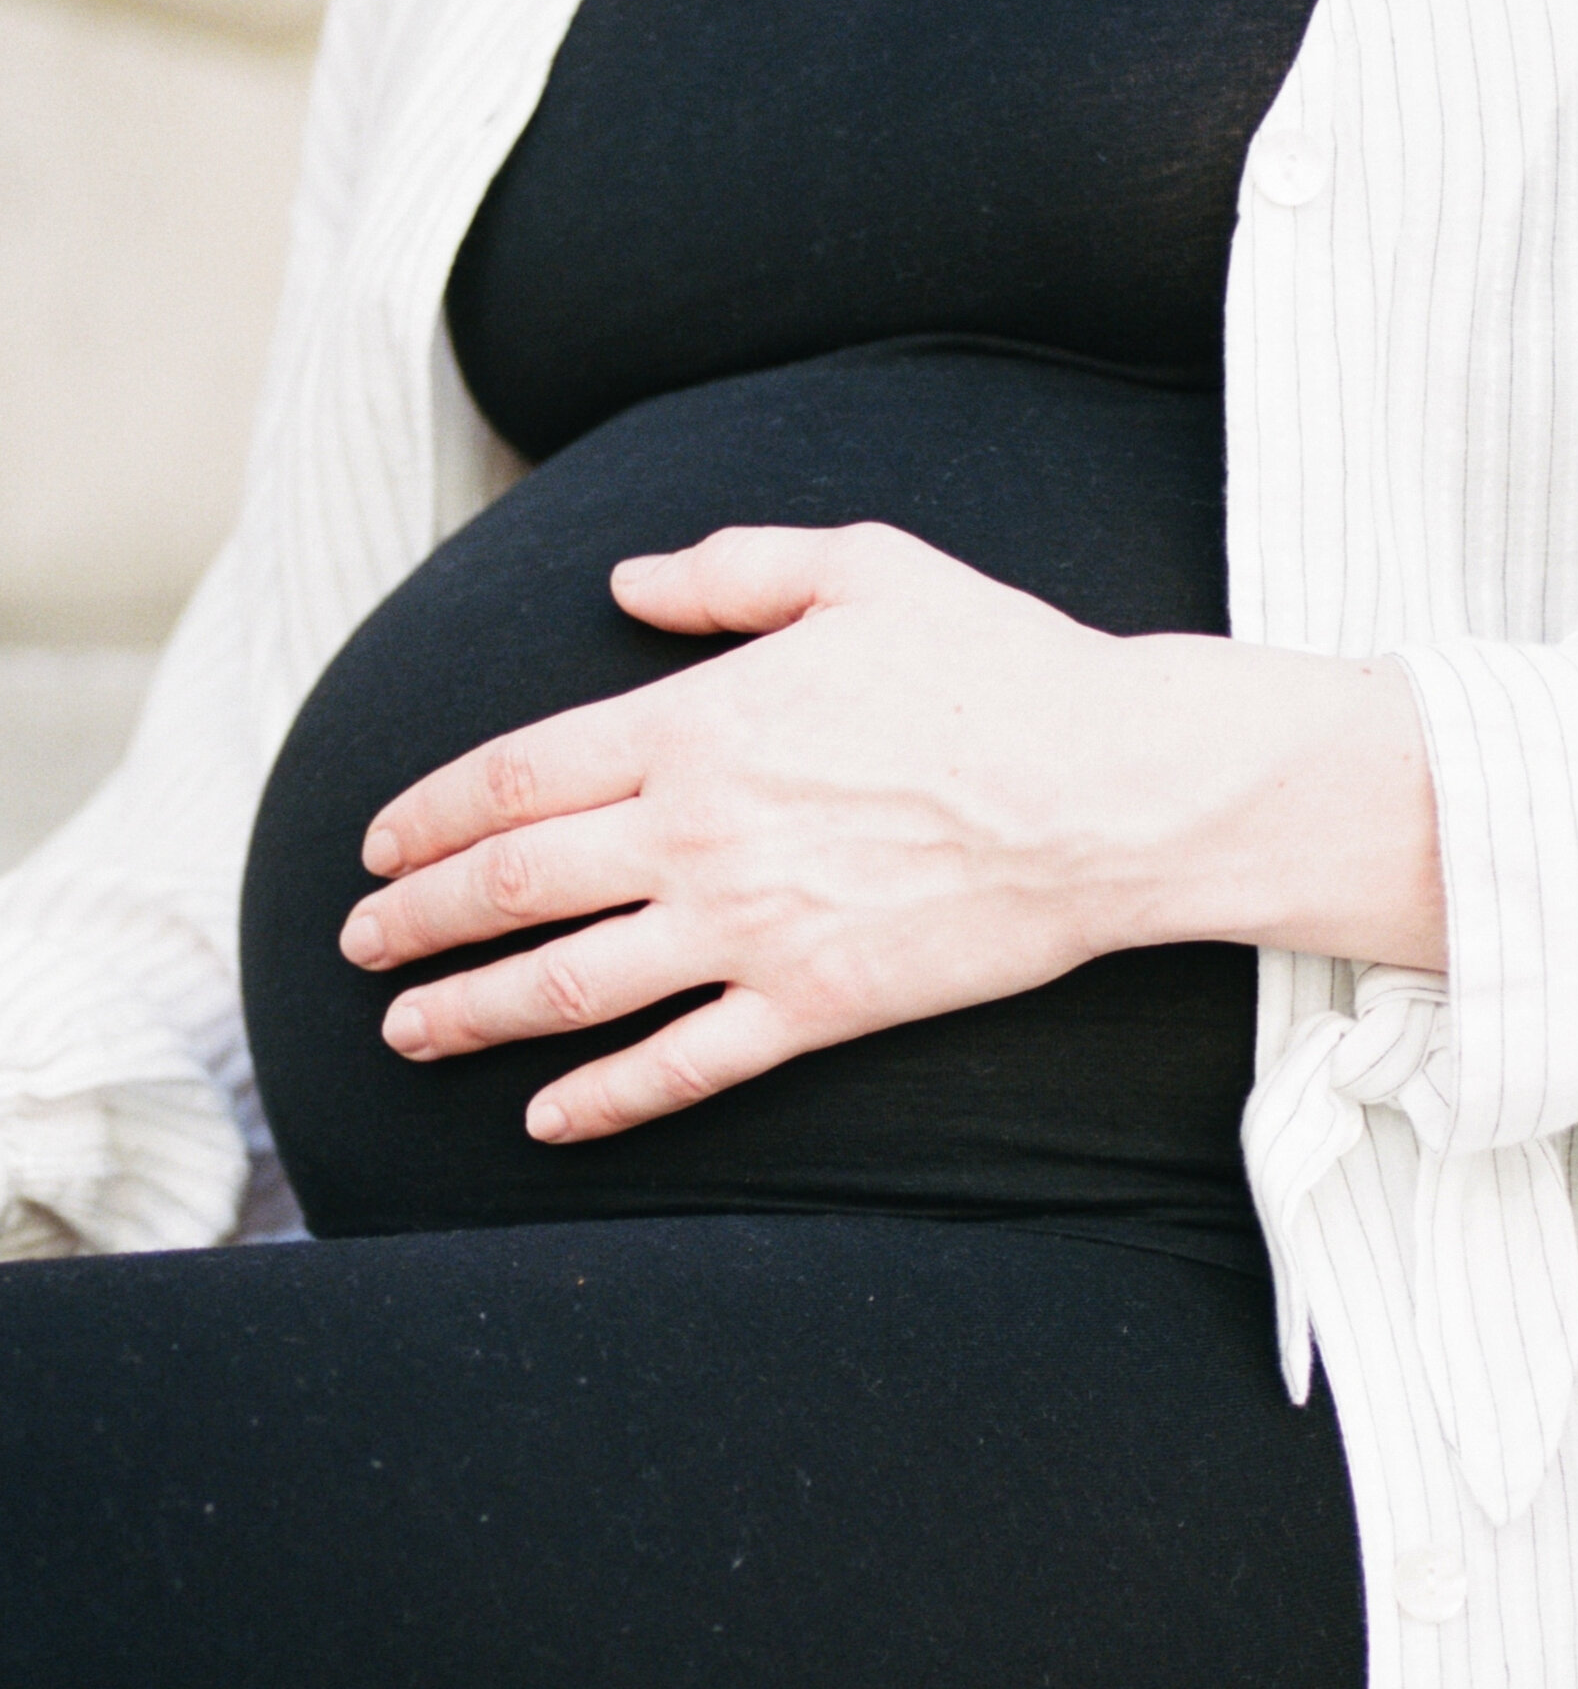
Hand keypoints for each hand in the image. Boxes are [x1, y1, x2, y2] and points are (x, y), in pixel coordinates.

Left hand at [341, 523, 1443, 1142]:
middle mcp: (698, 835)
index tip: (375, 847)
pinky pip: (681, 1067)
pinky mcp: (814, 1006)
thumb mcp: (864, 568)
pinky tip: (545, 1121)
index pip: (514, 778)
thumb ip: (731, 568)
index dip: (425, 817)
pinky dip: (601, 1101)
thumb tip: (626, 582)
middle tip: (359, 945)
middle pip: (509, 888)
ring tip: (408, 1033)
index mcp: (695, 726)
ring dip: (470, 1015)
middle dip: (412, 922)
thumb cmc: (997, 666)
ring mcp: (750, 931)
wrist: (1108, 788)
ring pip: (568, 988)